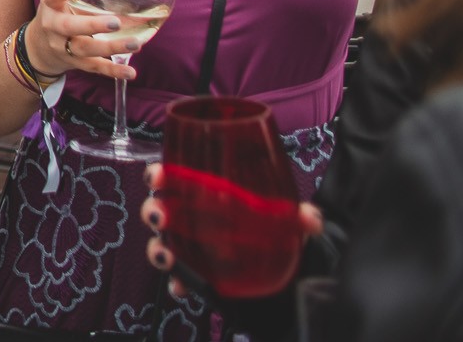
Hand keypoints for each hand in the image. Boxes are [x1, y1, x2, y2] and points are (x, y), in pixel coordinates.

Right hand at [24, 0, 150, 83]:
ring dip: (110, 47)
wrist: (41, 47)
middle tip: (116, 22)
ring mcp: (63, 46)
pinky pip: (94, 67)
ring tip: (135, 44)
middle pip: (71, 27)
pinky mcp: (75, 63)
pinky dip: (113, 71)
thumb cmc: (66, 13)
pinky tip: (131, 72)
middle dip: (93, 25)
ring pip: (85, 49)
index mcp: (52, 4)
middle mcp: (54, 26)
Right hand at [142, 164, 322, 297]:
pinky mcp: (198, 277)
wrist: (287, 277)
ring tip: (166, 257)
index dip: (160, 175)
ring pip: (162, 244)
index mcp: (207, 197)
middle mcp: (193, 220)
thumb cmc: (277, 236)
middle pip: (161, 209)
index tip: (157, 177)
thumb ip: (299, 217)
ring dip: (157, 250)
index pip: (176, 179)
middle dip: (152, 211)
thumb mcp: (289, 222)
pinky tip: (182, 287)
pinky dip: (177, 284)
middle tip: (159, 217)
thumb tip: (310, 218)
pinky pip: (179, 280)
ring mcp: (192, 250)